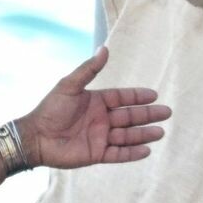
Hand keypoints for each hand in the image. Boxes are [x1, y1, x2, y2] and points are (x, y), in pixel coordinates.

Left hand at [17, 48, 169, 168]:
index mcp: (96, 102)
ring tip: (160, 132)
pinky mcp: (97, 154)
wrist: (35, 137)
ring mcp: (100, 137)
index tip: (154, 95)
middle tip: (166, 113)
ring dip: (144, 134)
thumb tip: (104, 48)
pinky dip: (132, 153)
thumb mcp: (69, 85)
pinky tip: (146, 150)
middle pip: (130, 117)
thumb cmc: (50, 109)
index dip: (138, 97)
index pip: (122, 98)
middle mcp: (101, 119)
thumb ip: (89, 69)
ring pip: (128, 135)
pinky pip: (119, 153)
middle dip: (148, 115)